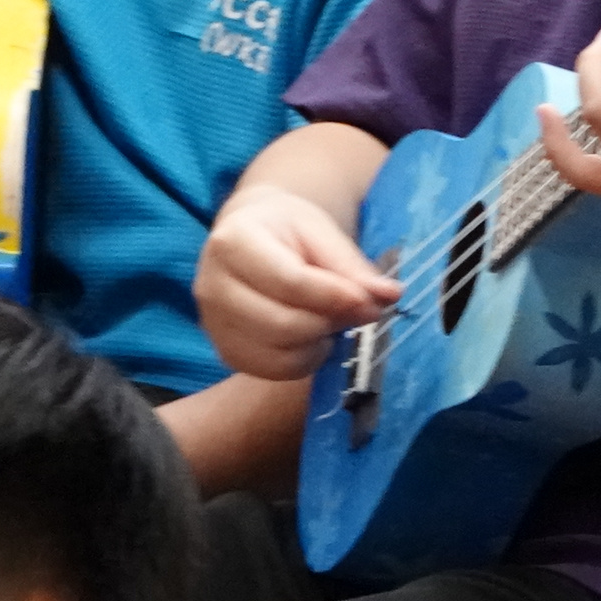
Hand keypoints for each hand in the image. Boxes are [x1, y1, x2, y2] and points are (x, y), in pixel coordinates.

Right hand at [196, 184, 397, 381]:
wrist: (250, 239)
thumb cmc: (286, 230)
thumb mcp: (319, 231)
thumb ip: (350, 266)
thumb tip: (389, 295)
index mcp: (232, 241)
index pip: (288, 281)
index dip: (334, 296)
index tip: (369, 301)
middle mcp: (211, 286)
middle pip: (282, 323)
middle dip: (329, 321)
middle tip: (355, 310)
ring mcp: (213, 324)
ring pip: (280, 352)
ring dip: (319, 341)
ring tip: (330, 317)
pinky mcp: (225, 352)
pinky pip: (275, 371)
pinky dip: (305, 359)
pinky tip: (312, 335)